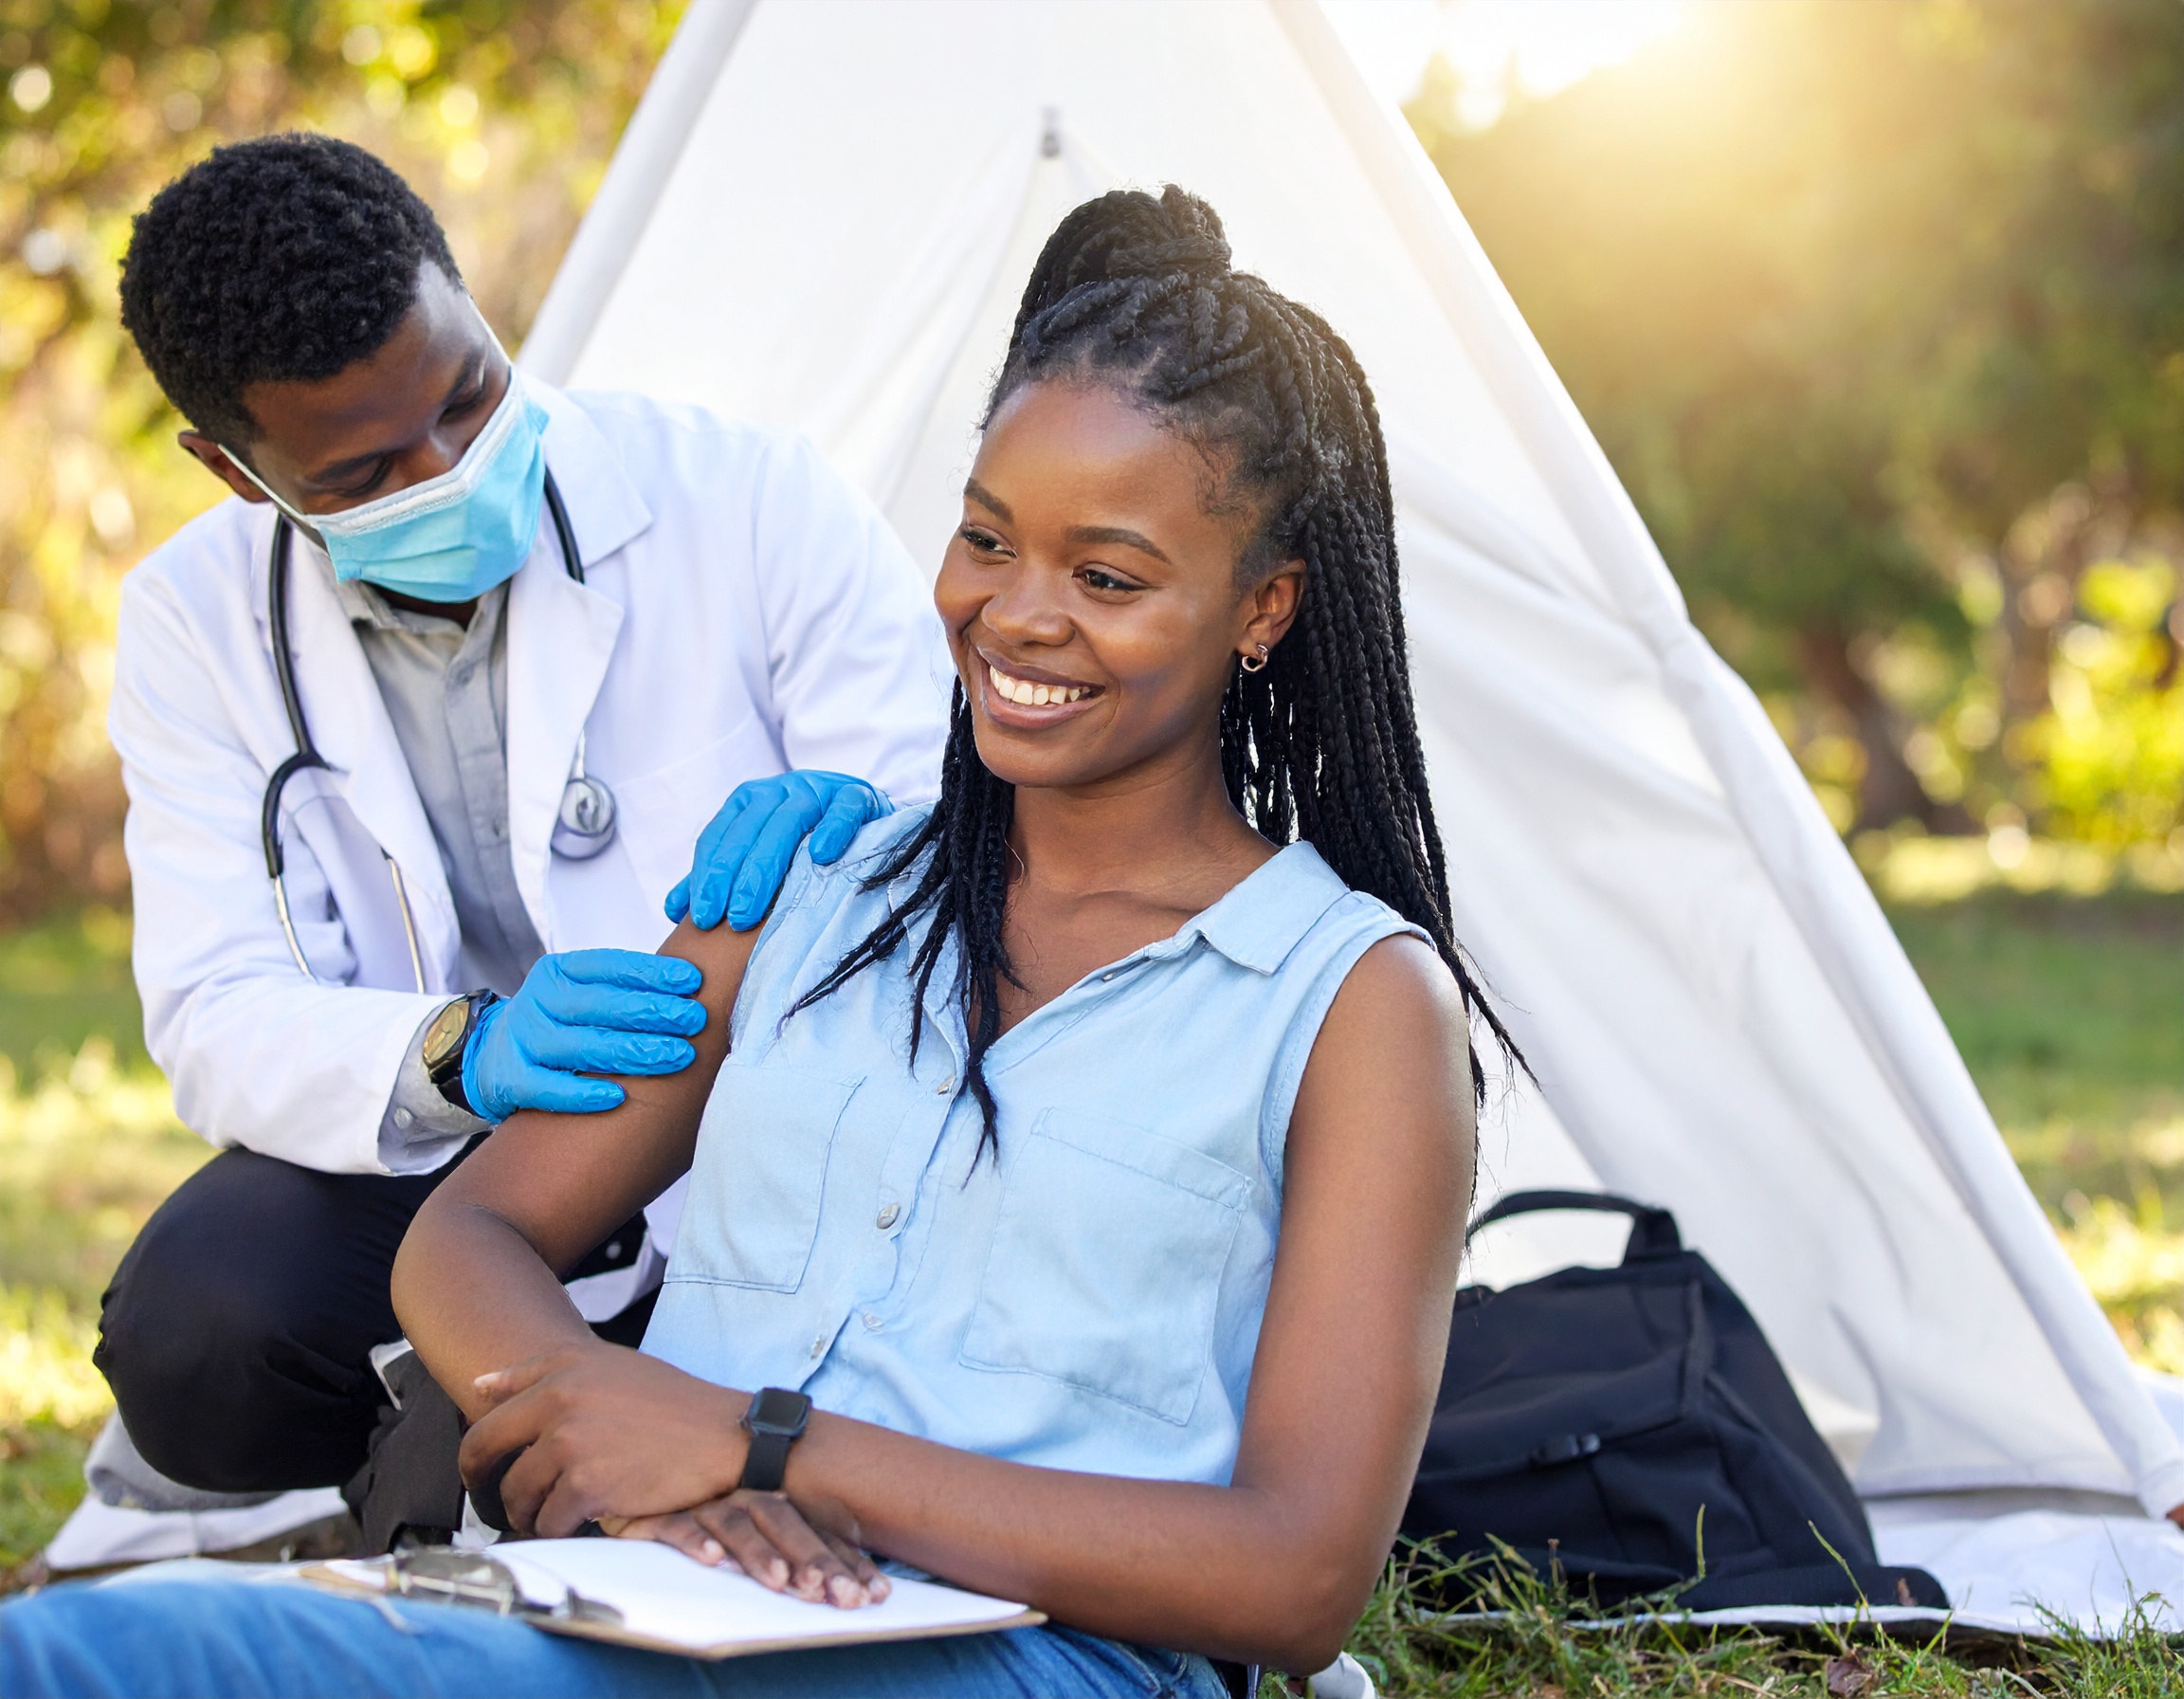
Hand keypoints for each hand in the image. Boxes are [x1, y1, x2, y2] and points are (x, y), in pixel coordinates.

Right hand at [461, 950, 704, 1121]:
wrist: (491, 1058)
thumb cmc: (559, 1025)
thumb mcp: (580, 996)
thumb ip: (622, 991)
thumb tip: (694, 989)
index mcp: (558, 972)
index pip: (608, 966)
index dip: (651, 971)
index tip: (693, 980)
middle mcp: (536, 1000)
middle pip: (599, 1005)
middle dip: (652, 1011)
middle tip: (695, 1020)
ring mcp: (520, 1039)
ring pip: (580, 1046)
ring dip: (632, 1052)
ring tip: (677, 1055)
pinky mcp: (509, 1078)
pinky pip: (547, 1088)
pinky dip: (582, 1094)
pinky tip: (619, 1098)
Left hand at [462, 1342, 744, 1536]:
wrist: (726, 1436)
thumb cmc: (671, 1403)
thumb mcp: (611, 1366)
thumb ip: (544, 1371)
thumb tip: (478, 1384)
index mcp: (563, 1369)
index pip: (489, 1413)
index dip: (478, 1452)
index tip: (484, 1472)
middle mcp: (560, 1399)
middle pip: (483, 1453)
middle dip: (483, 1487)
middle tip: (497, 1507)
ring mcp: (572, 1442)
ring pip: (516, 1494)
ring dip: (528, 1514)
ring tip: (553, 1516)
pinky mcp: (587, 1484)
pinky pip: (548, 1522)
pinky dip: (559, 1531)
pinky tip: (581, 1524)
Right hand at [602, 1495, 889, 1608]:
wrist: (637, 1468)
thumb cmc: (703, 1508)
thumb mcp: (752, 1527)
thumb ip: (789, 1549)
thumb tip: (841, 1584)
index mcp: (772, 1499)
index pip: (816, 1531)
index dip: (846, 1561)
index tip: (875, 1594)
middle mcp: (743, 1494)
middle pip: (787, 1525)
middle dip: (817, 1562)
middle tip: (841, 1596)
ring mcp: (703, 1499)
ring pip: (739, 1524)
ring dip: (761, 1554)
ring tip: (782, 1582)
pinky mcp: (659, 1509)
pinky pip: (677, 1523)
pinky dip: (694, 1540)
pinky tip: (711, 1560)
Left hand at [665, 771, 891, 931]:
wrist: (870, 820)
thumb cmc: (809, 844)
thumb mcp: (763, 858)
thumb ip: (722, 879)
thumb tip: (675, 911)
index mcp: (751, 802)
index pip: (719, 836)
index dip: (706, 875)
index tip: (701, 916)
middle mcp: (780, 789)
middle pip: (749, 831)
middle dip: (733, 877)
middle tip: (726, 920)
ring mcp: (820, 789)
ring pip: (788, 820)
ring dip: (767, 864)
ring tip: (752, 908)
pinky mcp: (858, 795)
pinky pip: (844, 808)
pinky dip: (833, 828)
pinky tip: (820, 857)